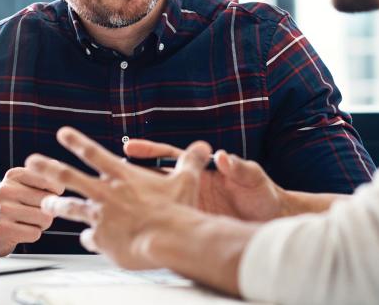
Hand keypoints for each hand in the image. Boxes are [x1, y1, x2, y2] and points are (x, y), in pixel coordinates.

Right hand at [0, 167, 63, 255]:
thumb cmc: (11, 205)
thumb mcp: (21, 185)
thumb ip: (40, 176)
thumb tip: (56, 165)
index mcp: (14, 175)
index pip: (49, 180)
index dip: (55, 192)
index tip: (47, 195)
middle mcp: (6, 190)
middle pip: (48, 201)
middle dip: (47, 210)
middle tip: (33, 212)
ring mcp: (3, 210)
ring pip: (45, 218)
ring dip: (41, 224)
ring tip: (27, 222)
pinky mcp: (3, 230)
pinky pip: (35, 233)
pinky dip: (32, 235)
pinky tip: (20, 231)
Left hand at [25, 126, 211, 269]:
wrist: (169, 239)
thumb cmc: (177, 210)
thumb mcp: (186, 180)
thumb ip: (191, 161)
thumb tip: (205, 146)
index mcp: (123, 177)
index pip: (94, 153)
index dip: (77, 141)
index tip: (62, 133)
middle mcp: (106, 194)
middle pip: (69, 177)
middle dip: (48, 168)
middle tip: (31, 161)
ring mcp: (101, 217)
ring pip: (71, 208)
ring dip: (56, 206)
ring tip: (45, 205)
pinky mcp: (102, 240)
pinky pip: (89, 239)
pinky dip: (88, 239)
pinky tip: (87, 242)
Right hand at [125, 139, 286, 220]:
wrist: (272, 220)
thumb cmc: (263, 194)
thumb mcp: (253, 178)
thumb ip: (239, 166)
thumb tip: (224, 157)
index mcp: (202, 171)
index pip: (170, 156)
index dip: (149, 151)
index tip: (130, 147)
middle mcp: (191, 187)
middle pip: (154, 179)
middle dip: (130, 176)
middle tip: (106, 173)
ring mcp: (190, 206)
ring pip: (156, 203)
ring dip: (136, 202)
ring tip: (109, 204)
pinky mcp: (193, 225)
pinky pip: (169, 225)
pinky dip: (152, 226)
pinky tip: (134, 231)